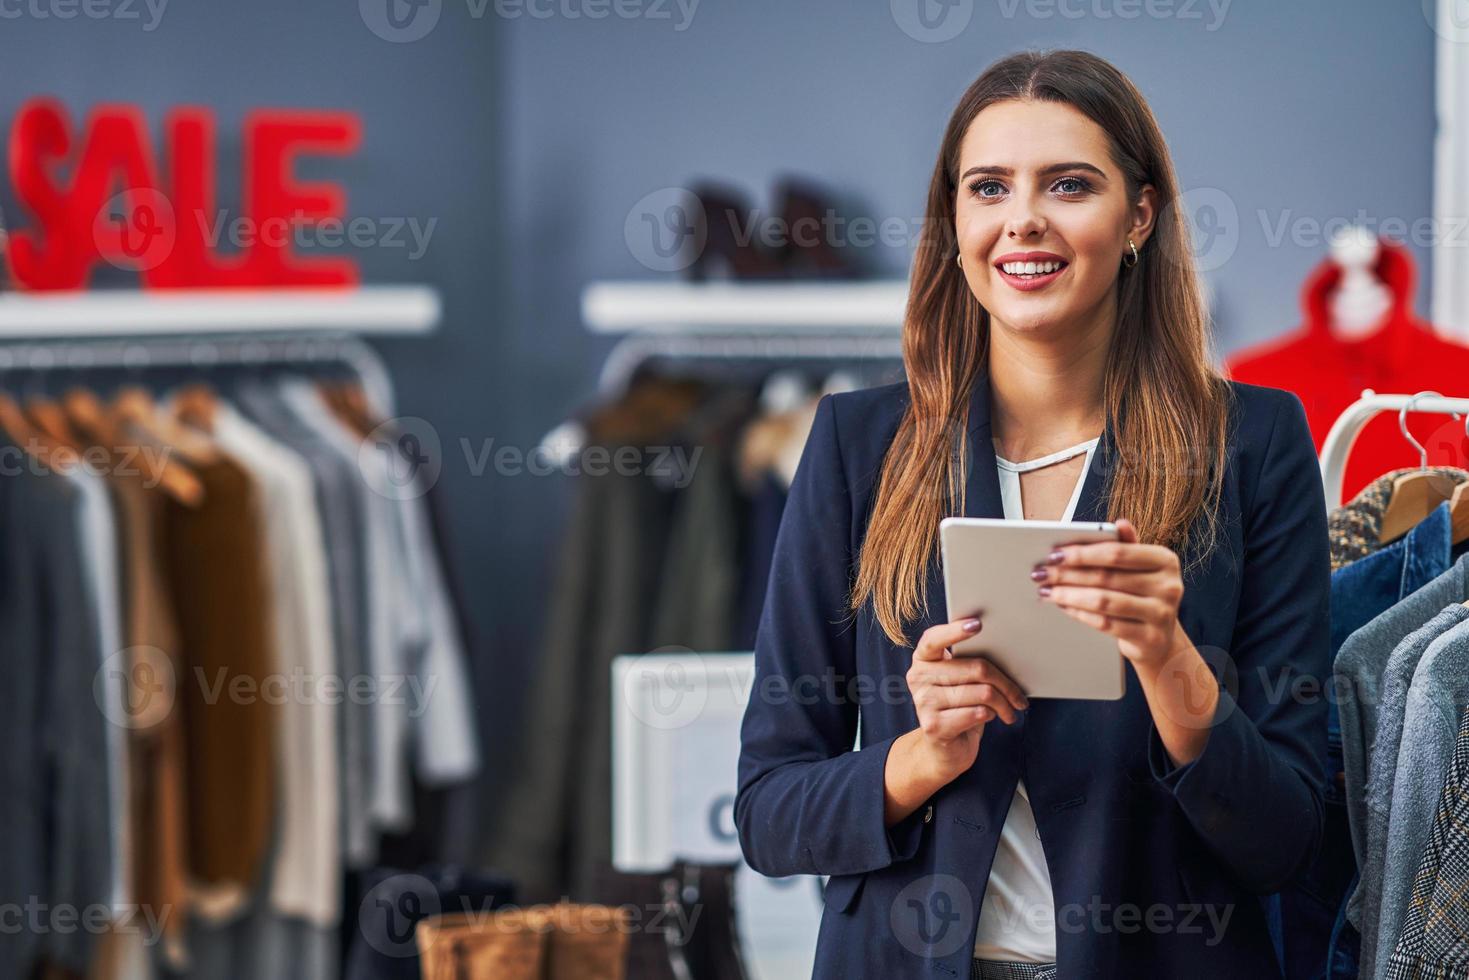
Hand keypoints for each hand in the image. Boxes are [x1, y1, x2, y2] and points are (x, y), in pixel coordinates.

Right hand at [905, 618, 1029, 782]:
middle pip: (975, 668)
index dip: (955, 630)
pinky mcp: (933, 726)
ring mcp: (923, 702)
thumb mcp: (960, 682)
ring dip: (1004, 704)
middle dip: (1006, 683)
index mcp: (923, 659)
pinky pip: (977, 713)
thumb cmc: (959, 708)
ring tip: (1010, 711)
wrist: (943, 749)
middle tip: (1019, 697)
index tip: (978, 624)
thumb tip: (1006, 651)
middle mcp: (918, 677)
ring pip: (982, 692)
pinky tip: (990, 718)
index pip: (934, 638)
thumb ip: (969, 664)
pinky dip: (991, 716)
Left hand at [1032, 517, 1187, 669]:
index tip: (1054, 553)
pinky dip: (1079, 613)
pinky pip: (1105, 623)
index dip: (1082, 553)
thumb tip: (1119, 523)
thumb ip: (1127, 546)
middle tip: (1042, 573)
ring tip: (1046, 591)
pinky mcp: (1149, 638)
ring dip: (1068, 595)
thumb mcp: (1140, 569)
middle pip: (1106, 577)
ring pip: (1103, 601)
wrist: (1161, 641)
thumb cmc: (1143, 596)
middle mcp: (1168, 586)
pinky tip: (1063, 607)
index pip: (1117, 553)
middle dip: (1068, 574)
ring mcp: (1161, 614)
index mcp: (1166, 560)